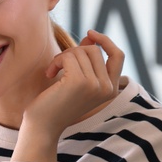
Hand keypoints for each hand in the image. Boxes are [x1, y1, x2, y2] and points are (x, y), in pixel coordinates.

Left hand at [16, 31, 124, 161]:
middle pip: (95, 50)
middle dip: (74, 52)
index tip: (89, 34)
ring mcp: (95, 85)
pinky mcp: (79, 82)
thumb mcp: (78, 80)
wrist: (43, 128)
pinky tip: (49, 74)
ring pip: (80, 51)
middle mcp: (107, 88)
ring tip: (53, 71)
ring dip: (62, 57)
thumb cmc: (58, 104)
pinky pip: (68, 56)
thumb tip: (90, 38)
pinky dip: (56, 61)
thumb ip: (87, 60)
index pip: (118, 56)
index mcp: (111, 90)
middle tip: (60, 65)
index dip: (106, 41)